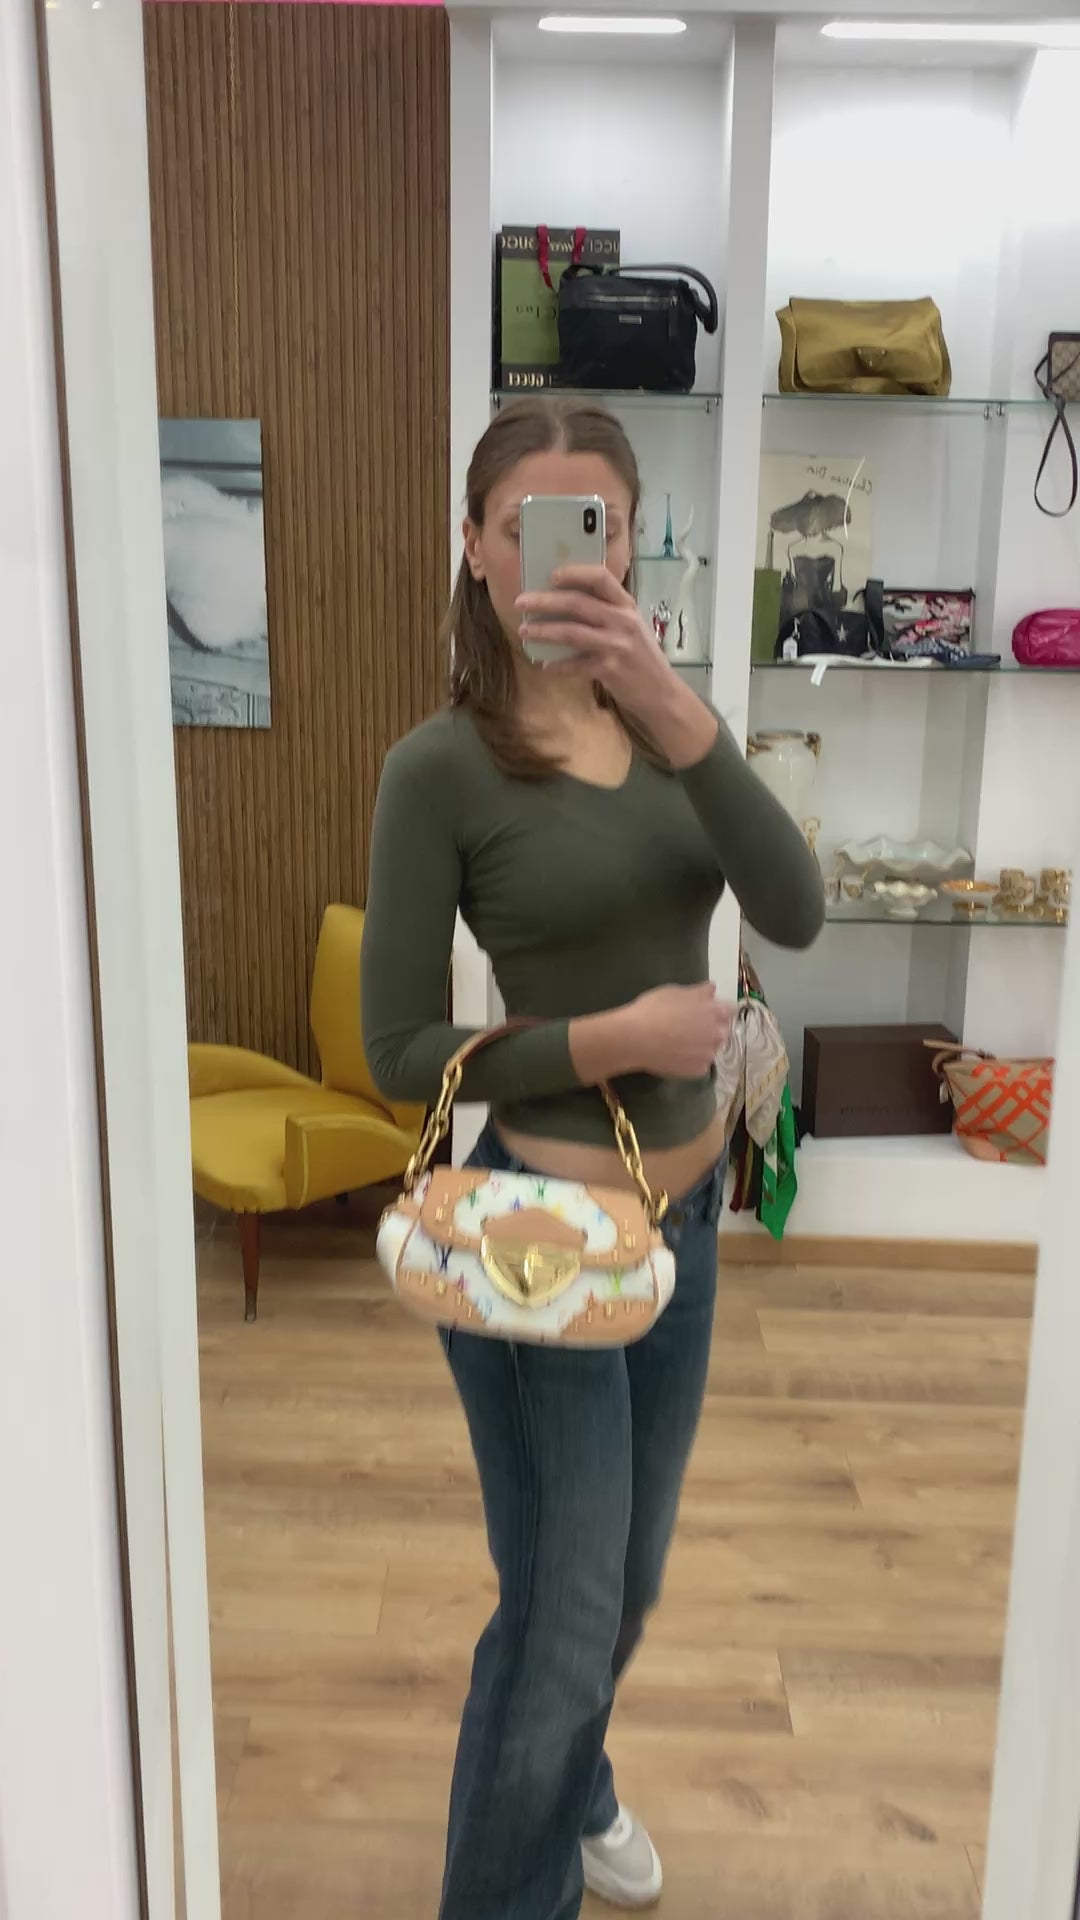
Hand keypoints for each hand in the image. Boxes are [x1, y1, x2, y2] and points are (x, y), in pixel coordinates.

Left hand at [517, 565, 672, 718]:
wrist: (662, 693)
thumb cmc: (642, 658)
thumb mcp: (632, 627)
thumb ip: (608, 613)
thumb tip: (566, 602)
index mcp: (627, 606)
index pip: (601, 578)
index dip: (574, 573)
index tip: (551, 575)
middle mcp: (623, 621)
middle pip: (577, 603)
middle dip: (544, 601)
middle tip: (520, 602)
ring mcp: (616, 646)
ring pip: (572, 632)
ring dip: (544, 631)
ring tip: (523, 631)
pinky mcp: (610, 670)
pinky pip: (575, 665)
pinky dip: (558, 666)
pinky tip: (545, 666)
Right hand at [622, 983, 734, 1079]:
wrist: (636, 1039)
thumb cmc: (654, 1009)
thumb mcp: (675, 992)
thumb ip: (699, 991)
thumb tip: (712, 989)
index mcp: (715, 1011)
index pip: (730, 1009)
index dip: (718, 1008)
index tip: (705, 1010)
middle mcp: (718, 1034)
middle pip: (723, 1030)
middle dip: (713, 1028)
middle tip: (691, 1027)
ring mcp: (709, 1054)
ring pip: (712, 1048)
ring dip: (704, 1045)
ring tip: (682, 1043)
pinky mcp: (698, 1071)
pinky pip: (701, 1064)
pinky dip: (693, 1060)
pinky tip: (677, 1055)